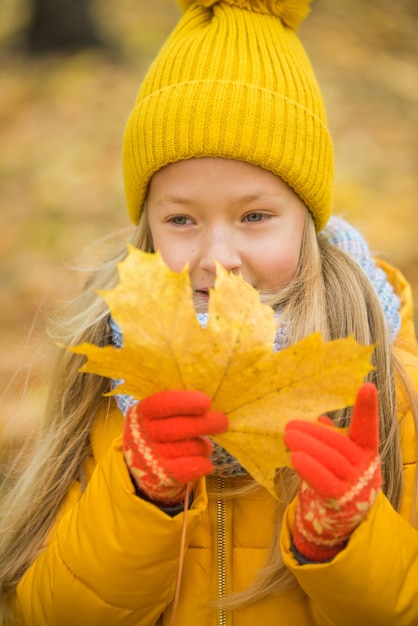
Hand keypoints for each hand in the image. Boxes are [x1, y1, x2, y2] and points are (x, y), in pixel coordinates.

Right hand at [123, 390, 227, 503]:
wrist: (141, 464)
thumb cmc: (159, 430)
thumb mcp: (159, 415)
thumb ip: (178, 407)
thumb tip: (209, 404)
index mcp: (142, 412)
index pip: (162, 404)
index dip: (185, 402)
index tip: (207, 402)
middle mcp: (141, 434)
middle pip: (178, 428)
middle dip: (204, 424)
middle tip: (222, 421)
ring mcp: (149, 457)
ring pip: (187, 448)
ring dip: (203, 446)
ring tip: (205, 444)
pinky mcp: (158, 478)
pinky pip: (184, 471)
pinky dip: (199, 466)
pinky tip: (207, 464)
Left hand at [283, 382, 381, 561]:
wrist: (335, 525)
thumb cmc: (334, 482)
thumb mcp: (334, 459)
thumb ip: (330, 440)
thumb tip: (320, 420)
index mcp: (366, 452)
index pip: (368, 428)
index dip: (367, 408)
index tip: (367, 386)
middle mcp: (365, 468)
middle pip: (339, 444)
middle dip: (313, 433)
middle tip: (289, 425)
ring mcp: (355, 487)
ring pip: (330, 460)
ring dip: (306, 446)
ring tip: (287, 436)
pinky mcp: (341, 502)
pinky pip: (323, 481)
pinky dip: (309, 468)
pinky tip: (293, 457)